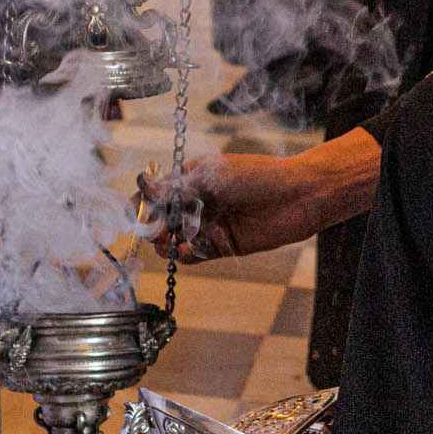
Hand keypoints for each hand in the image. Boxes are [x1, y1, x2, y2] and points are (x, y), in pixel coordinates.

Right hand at [138, 128, 380, 259]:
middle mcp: (197, 202)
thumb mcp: (213, 177)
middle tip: (154, 231)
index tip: (134, 211)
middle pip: (162, 219)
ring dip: (167, 243)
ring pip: (175, 239)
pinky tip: (185, 251)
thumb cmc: (257, 177)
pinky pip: (195, 254)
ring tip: (168, 242)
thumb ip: (177, 188)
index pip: (157, 192)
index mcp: (192, 178)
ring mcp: (209, 224)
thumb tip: (144, 188)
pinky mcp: (222, 245)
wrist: (298, 197)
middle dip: (153, 226)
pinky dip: (185, 255)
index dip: (143, 202)